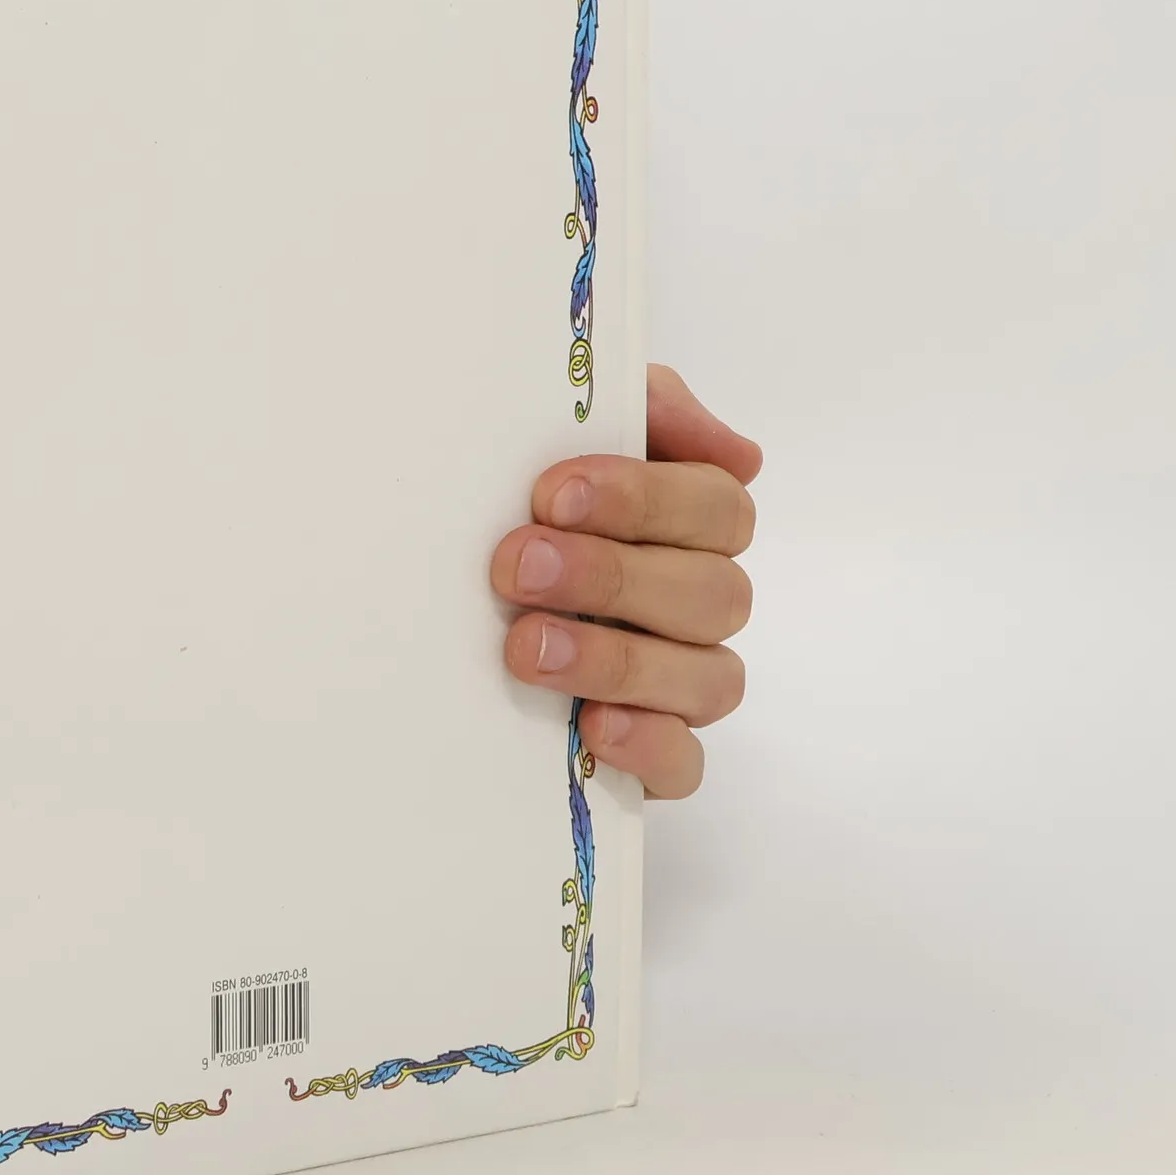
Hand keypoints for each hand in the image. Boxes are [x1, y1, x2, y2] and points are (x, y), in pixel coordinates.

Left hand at [489, 364, 760, 799]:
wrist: (438, 615)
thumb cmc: (525, 507)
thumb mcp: (567, 432)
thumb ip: (645, 410)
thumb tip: (737, 451)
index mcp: (692, 524)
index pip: (716, 506)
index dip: (642, 498)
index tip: (552, 493)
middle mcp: (700, 603)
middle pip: (712, 592)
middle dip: (612, 577)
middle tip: (519, 567)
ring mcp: (684, 683)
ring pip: (707, 678)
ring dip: (617, 660)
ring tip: (528, 648)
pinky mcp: (656, 755)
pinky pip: (685, 764)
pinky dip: (647, 746)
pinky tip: (591, 726)